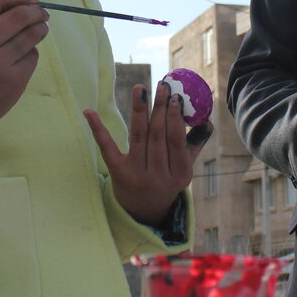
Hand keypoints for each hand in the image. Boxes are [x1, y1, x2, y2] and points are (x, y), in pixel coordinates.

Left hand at [84, 82, 206, 226]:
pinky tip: (89, 112)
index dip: (175, 117)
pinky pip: (107, 148)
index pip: (176, 140)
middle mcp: (158, 176)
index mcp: (180, 174)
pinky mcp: (117, 173)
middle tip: (162, 86)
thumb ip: (194, 144)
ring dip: (139, 109)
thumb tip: (207, 119)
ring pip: (138, 136)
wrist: (144, 210)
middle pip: (157, 136)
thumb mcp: (184, 168)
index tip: (175, 96)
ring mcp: (136, 175)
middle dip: (159, 108)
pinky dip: (98, 129)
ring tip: (140, 88)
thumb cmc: (167, 181)